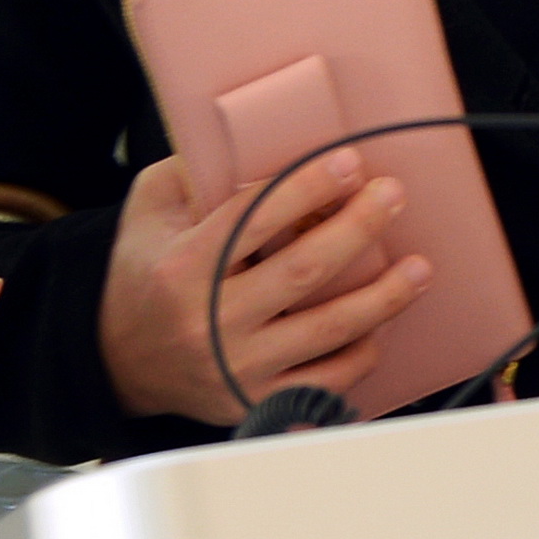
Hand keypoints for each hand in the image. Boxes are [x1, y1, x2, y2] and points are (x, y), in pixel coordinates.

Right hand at [95, 143, 439, 422]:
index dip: (307, 186)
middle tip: (391, 196)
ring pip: (327, 330)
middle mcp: (209, 322)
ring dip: (383, 296)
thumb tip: (253, 137)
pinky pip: (326, 381)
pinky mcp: (255, 401)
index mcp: (182, 268)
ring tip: (418, 267)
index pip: (255, 219)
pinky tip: (383, 324)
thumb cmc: (144, 275)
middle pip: (303, 271)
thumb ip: (192, 172)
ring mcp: (236, 367)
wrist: (120, 360)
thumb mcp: (149, 211)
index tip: (348, 162)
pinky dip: (362, 352)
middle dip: (357, 228)